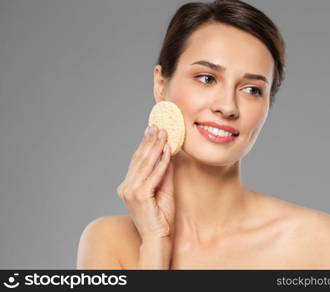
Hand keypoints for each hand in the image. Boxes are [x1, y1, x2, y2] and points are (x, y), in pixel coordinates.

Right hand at [117, 125, 174, 240]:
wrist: (158, 237)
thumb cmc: (161, 217)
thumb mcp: (163, 190)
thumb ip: (163, 173)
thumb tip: (168, 154)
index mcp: (127, 186)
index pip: (137, 161)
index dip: (144, 144)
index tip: (151, 130)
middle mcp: (126, 187)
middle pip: (139, 159)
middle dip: (150, 141)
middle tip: (158, 126)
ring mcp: (131, 191)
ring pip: (145, 163)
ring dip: (156, 146)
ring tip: (163, 133)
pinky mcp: (140, 195)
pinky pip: (154, 174)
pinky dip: (162, 161)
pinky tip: (167, 150)